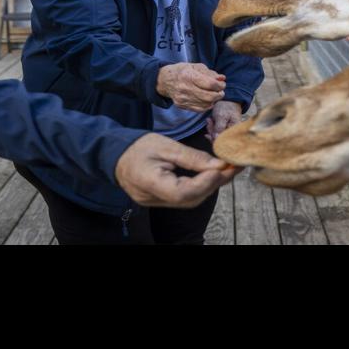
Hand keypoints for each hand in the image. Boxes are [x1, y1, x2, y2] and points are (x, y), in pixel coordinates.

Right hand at [114, 134, 237, 207]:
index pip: (183, 191)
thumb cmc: (137, 147)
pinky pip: (184, 198)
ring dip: (211, 186)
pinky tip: (213, 176)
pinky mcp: (160, 201)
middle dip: (215, 183)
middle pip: (190, 199)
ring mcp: (155, 203)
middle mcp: (152, 198)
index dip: (206, 182)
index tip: (224, 167)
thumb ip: (192, 158)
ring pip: (190, 200)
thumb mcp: (166, 146)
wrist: (114, 154)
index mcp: (149, 182)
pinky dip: (201, 188)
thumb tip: (220, 165)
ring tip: (228, 170)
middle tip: (235, 167)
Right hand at [157, 62, 226, 110]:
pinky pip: (199, 109)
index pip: (210, 84)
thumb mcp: (196, 67)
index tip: (222, 84)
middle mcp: (184, 88)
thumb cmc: (183, 71)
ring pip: (205, 104)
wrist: (165, 80)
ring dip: (214, 100)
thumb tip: (222, 78)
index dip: (220, 85)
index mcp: (188, 75)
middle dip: (219, 94)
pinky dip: (207, 106)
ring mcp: (182, 98)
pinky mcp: (181, 105)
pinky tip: (208, 101)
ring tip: (214, 95)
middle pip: (209, 96)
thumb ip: (210, 73)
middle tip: (221, 91)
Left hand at [207, 100, 246, 141]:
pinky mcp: (224, 130)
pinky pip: (217, 133)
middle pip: (221, 140)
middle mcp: (233, 133)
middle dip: (212, 132)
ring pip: (217, 136)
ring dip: (211, 129)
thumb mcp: (221, 116)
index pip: (225, 141)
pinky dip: (212, 128)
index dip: (215, 139)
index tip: (209, 134)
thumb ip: (219, 128)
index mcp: (235, 130)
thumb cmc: (227, 107)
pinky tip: (210, 122)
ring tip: (209, 120)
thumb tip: (215, 139)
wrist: (228, 100)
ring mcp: (228, 132)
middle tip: (209, 122)